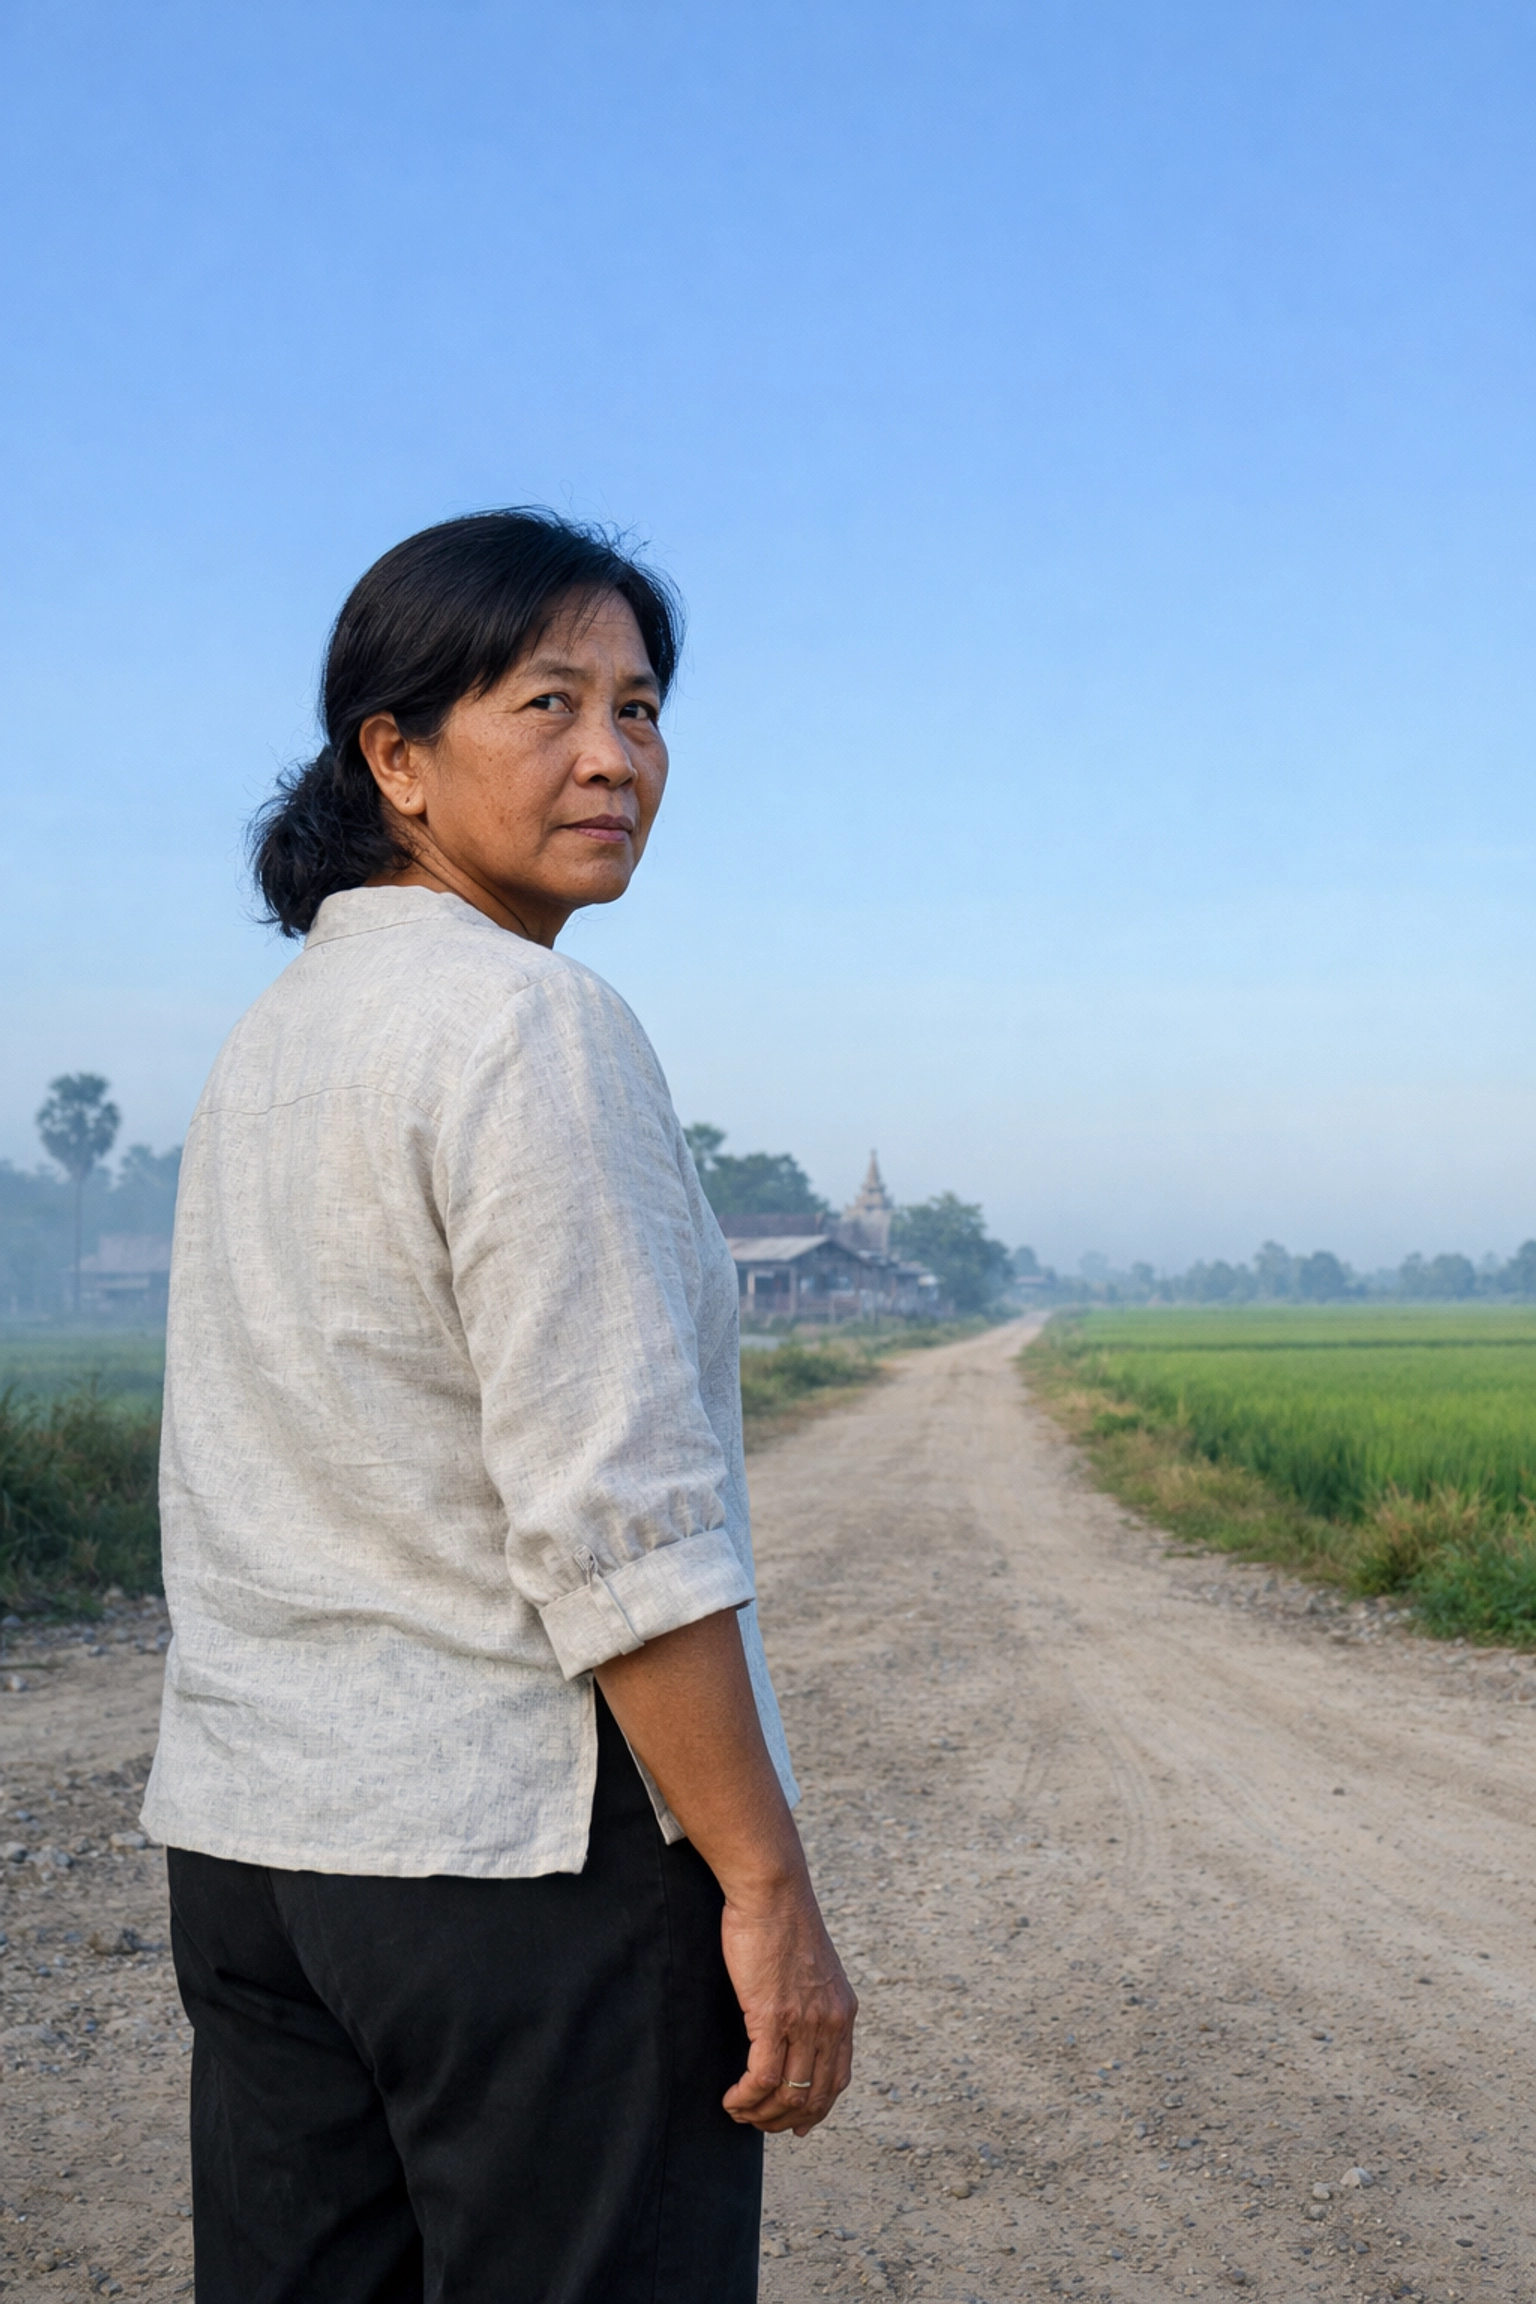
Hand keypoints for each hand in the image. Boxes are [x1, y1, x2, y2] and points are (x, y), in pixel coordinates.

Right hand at [719, 1881, 857, 2136]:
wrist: (772, 1890)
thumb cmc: (782, 1921)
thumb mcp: (812, 1968)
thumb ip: (812, 2001)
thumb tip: (794, 2027)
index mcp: (843, 2011)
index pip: (838, 2079)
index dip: (816, 2109)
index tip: (796, 2125)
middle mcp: (831, 2022)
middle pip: (814, 2096)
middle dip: (783, 2120)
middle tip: (757, 2124)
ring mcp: (804, 2022)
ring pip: (787, 2094)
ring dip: (760, 2114)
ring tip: (738, 2112)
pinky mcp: (773, 2016)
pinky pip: (762, 2077)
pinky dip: (745, 2098)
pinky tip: (731, 2099)